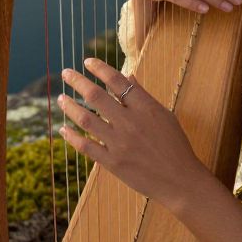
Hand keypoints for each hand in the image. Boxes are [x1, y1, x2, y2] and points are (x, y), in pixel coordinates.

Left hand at [58, 58, 204, 209]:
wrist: (180, 180)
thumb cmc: (175, 145)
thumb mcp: (164, 115)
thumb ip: (143, 96)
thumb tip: (128, 75)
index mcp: (146, 107)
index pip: (118, 81)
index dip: (100, 68)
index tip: (88, 61)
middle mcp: (130, 122)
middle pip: (97, 96)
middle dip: (78, 82)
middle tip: (66, 73)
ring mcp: (120, 143)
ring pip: (86, 119)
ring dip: (70, 107)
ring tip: (61, 98)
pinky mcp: (113, 163)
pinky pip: (87, 146)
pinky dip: (72, 137)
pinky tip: (63, 129)